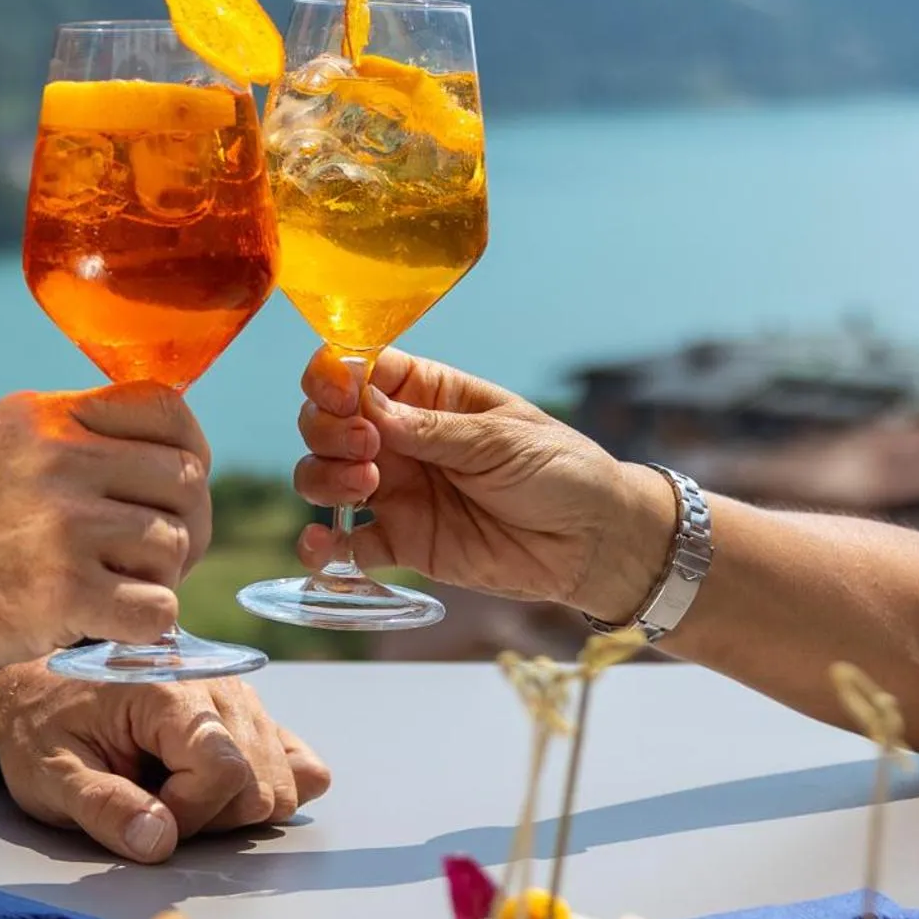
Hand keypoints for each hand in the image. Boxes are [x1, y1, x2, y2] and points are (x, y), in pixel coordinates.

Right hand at [0, 384, 211, 708]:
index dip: (186, 458)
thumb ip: (62, 449)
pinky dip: (141, 629)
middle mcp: (57, 458)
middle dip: (183, 528)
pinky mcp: (58, 594)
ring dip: (155, 582)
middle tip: (146, 564)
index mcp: (42, 417)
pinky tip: (102, 629)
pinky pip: (157, 610)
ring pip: (175, 547)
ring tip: (109, 597)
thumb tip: (154, 467)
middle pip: (185, 482)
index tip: (167, 497)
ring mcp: (60, 524)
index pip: (166, 410)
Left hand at [0, 663, 332, 862]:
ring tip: (175, 791)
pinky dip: (267, 788)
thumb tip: (161, 841)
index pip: (224, 770)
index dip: (189, 813)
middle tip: (156, 805)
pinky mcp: (248, 712)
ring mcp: (238, 695)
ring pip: (283, 778)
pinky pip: (297, 760)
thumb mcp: (48, 775)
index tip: (143, 814)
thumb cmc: (41, 729)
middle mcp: (215, 683)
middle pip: (262, 782)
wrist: (38, 689)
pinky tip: (216, 791)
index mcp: (165, 690)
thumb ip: (102, 808)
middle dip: (212, 816)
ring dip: (233, 805)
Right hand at [292, 348, 675, 620]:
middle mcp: (402, 439)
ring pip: (324, 477)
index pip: (362, 371)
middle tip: (364, 447)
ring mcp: (397, 491)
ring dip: (323, 479)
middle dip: (328, 429)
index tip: (337, 393)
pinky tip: (323, 546)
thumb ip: (432, 428)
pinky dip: (323, 547)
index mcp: (429, 395)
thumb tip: (365, 406)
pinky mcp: (402, 542)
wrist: (595, 541)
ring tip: (361, 487)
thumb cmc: (561, 470)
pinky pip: (347, 545)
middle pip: (329, 422)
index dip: (335, 377)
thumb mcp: (501, 438)